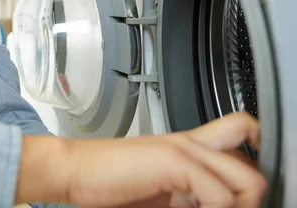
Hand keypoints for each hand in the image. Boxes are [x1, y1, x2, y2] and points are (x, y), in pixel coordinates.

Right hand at [15, 112, 266, 207]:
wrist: (74, 171)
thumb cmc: (108, 183)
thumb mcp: (161, 193)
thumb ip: (189, 195)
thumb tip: (219, 207)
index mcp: (188, 147)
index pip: (244, 133)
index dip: (258, 156)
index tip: (248, 192)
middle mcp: (191, 143)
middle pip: (254, 165)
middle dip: (249, 201)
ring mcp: (185, 149)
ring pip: (248, 182)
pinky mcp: (174, 160)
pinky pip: (221, 197)